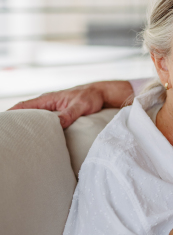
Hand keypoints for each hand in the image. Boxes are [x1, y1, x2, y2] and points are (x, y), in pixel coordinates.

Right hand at [8, 80, 133, 127]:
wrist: (100, 94)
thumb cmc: (90, 97)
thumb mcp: (80, 106)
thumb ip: (69, 114)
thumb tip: (57, 124)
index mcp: (47, 100)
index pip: (23, 107)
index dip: (11, 115)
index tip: (4, 125)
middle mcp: (46, 104)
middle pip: (25, 114)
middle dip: (16, 124)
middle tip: (9, 137)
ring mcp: (51, 110)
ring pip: (34, 119)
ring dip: (27, 127)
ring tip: (19, 141)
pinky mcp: (57, 115)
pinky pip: (43, 122)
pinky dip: (38, 129)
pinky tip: (38, 139)